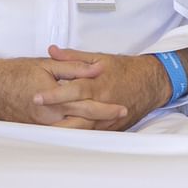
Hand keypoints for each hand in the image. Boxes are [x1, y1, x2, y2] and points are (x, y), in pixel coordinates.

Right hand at [0, 54, 132, 129]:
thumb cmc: (15, 72)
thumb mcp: (47, 65)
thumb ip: (75, 67)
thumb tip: (98, 69)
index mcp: (53, 100)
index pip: (87, 107)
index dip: (106, 109)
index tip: (122, 109)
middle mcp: (47, 118)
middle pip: (82, 124)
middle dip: (102, 123)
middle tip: (120, 118)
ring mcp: (38, 127)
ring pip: (70, 133)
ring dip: (89, 130)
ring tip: (107, 126)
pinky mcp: (31, 130)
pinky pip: (56, 135)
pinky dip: (72, 132)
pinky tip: (83, 129)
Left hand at [39, 46, 176, 128]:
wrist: (152, 82)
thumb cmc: (126, 69)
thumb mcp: (100, 58)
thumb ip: (74, 57)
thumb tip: (52, 51)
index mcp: (99, 84)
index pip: (73, 90)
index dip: (54, 95)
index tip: (37, 97)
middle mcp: (103, 102)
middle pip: (76, 114)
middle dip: (54, 118)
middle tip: (35, 120)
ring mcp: (109, 117)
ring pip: (84, 128)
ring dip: (64, 130)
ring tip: (44, 132)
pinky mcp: (113, 126)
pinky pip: (93, 133)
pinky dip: (78, 135)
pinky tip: (63, 137)